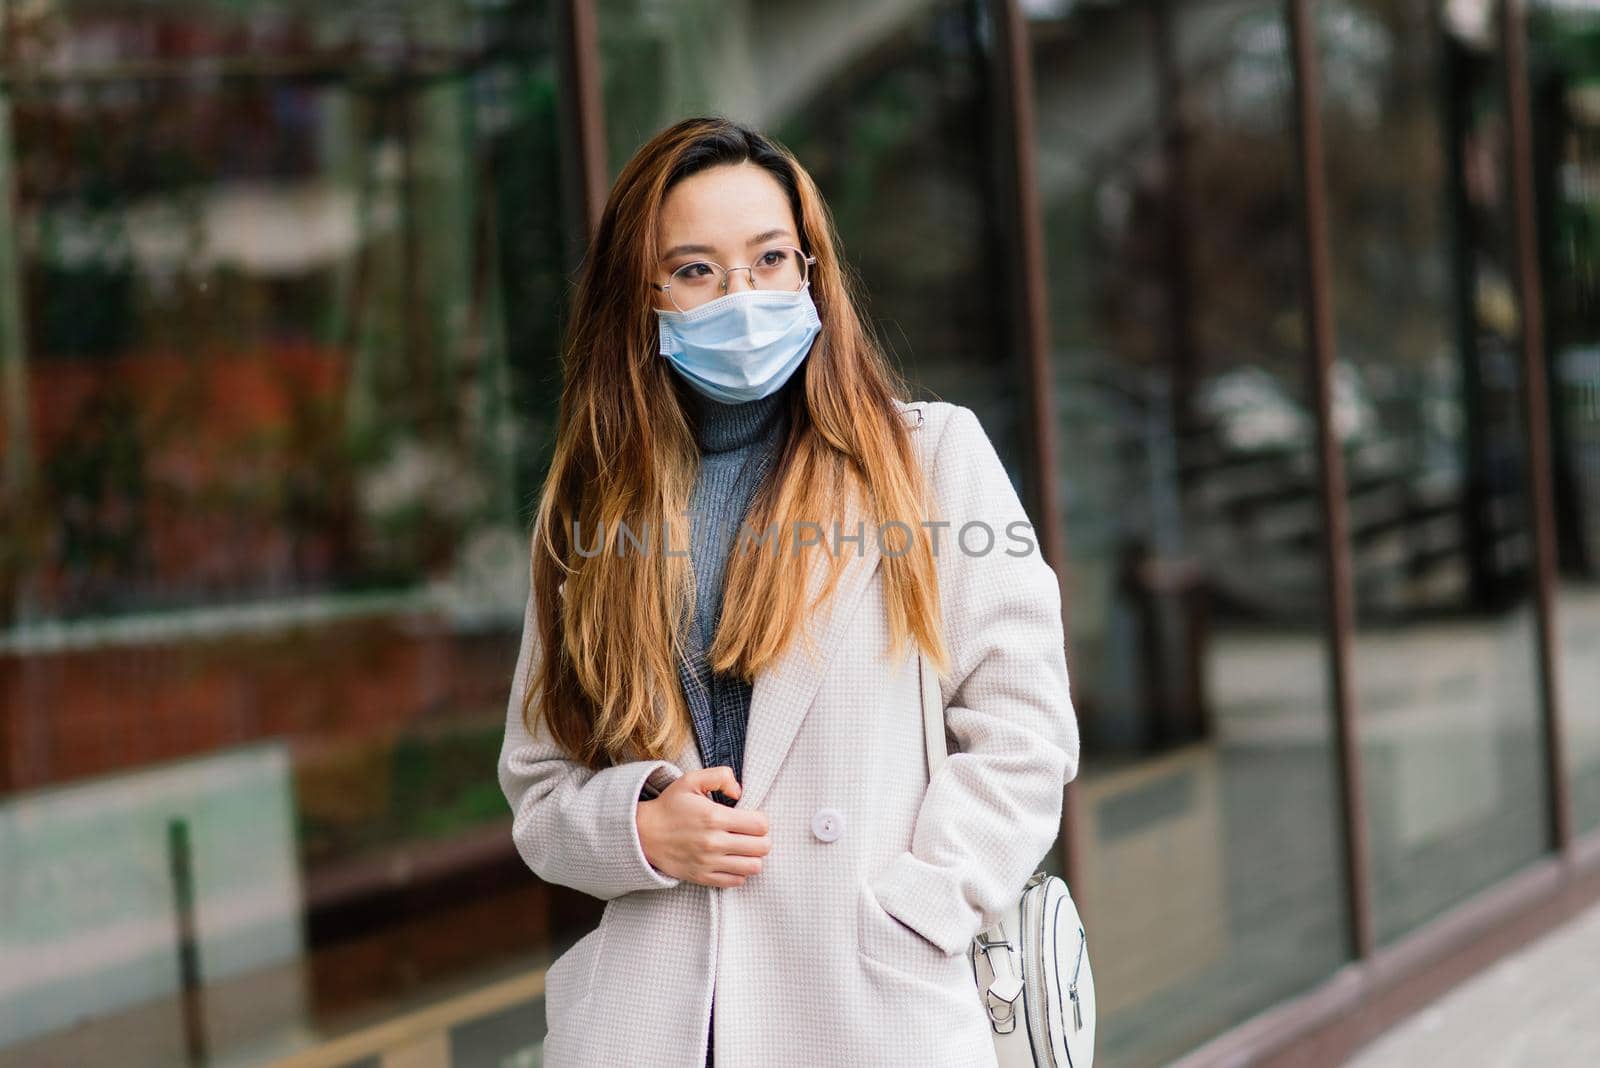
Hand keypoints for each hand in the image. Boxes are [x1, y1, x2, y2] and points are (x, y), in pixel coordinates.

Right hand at [636, 766, 769, 887]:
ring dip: (753, 856)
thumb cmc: (670, 806)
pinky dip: (739, 871)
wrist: (643, 834)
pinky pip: (736, 881)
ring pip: (753, 867)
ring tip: (743, 848)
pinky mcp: (703, 877)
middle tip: (750, 834)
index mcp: (714, 817)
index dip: (761, 820)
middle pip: (762, 847)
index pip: (760, 825)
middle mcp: (714, 842)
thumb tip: (740, 792)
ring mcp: (709, 862)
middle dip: (761, 839)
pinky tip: (731, 860)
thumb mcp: (691, 780)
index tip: (751, 818)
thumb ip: (720, 776)